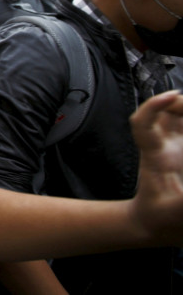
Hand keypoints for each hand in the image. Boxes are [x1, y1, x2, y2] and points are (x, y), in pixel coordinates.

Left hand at [129, 90, 182, 244]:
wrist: (157, 224)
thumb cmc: (161, 218)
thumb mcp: (175, 212)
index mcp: (155, 157)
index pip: (142, 124)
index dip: (152, 106)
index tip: (172, 96)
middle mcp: (163, 146)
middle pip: (164, 112)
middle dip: (180, 102)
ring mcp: (175, 146)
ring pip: (176, 115)